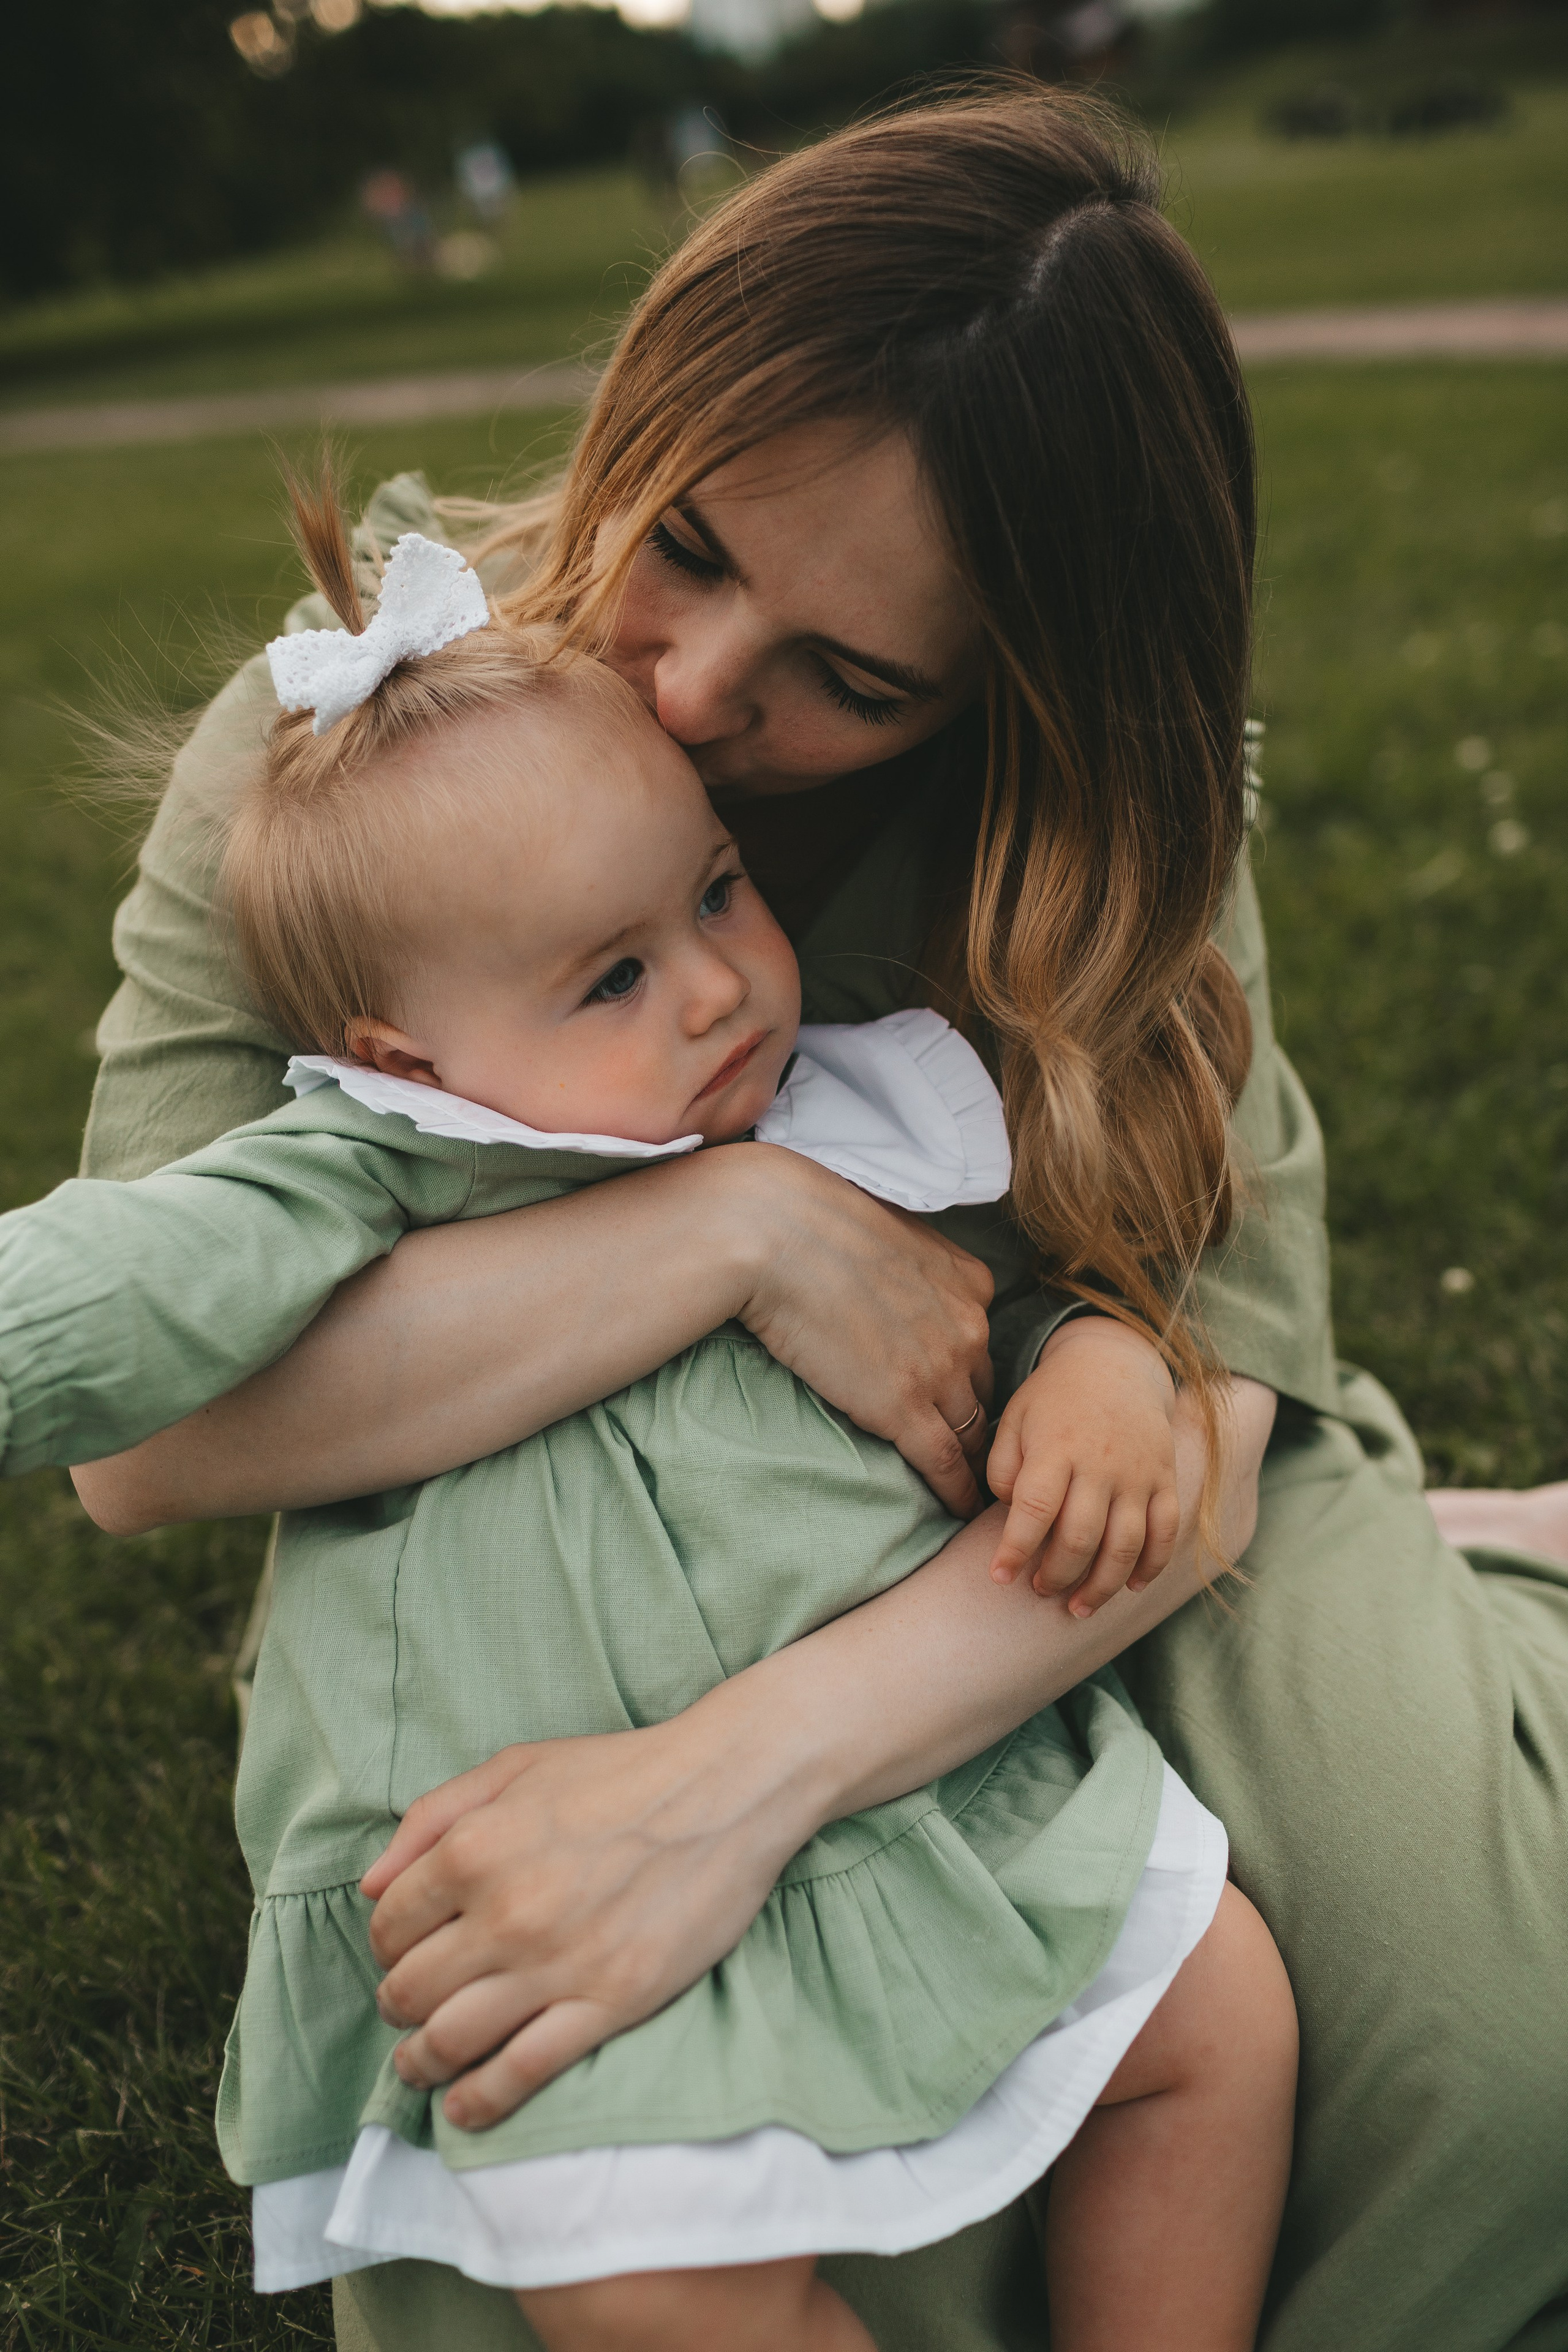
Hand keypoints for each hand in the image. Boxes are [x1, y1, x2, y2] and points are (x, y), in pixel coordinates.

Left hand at [360, 1714, 804, 2133]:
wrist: (725, 1789)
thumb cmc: (619, 1772)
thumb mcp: (516, 1767)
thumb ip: (432, 1817)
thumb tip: (371, 1885)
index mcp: (473, 1848)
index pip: (390, 1926)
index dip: (388, 1946)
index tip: (405, 1952)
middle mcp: (504, 1911)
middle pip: (410, 1991)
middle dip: (398, 2007)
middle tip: (409, 2010)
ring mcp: (556, 1964)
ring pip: (451, 2041)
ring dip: (421, 2062)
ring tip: (420, 2064)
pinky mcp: (608, 2003)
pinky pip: (522, 2072)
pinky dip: (480, 2101)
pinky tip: (466, 2106)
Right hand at [727, 1143, 995, 1516]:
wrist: (777, 1233)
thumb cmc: (815, 1221)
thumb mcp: (890, 1231)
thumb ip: (910, 1264)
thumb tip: (896, 1275)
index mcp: (970, 1281)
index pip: (978, 1340)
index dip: (966, 1369)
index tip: (957, 1390)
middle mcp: (969, 1326)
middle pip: (981, 1386)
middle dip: (975, 1414)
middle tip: (968, 1443)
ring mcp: (940, 1370)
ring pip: (971, 1430)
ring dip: (973, 1458)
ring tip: (972, 1485)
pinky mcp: (904, 1407)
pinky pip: (945, 1462)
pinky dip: (956, 1490)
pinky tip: (958, 1506)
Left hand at [985, 1316, 1180, 1612]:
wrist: (1113, 1364)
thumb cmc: (1054, 1399)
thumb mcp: (1016, 1418)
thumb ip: (1003, 1466)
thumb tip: (1011, 1512)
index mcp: (1056, 1446)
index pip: (1034, 1508)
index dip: (1015, 1549)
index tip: (999, 1576)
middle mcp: (1100, 1463)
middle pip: (1080, 1537)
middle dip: (1057, 1575)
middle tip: (1040, 1590)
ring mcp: (1138, 1473)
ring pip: (1125, 1545)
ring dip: (1101, 1586)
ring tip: (1078, 1608)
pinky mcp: (1166, 1479)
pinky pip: (1165, 1531)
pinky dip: (1152, 1565)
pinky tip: (1131, 1587)